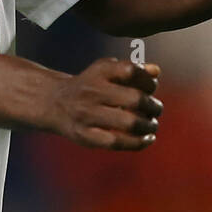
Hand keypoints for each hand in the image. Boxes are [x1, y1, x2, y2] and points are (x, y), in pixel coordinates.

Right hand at [47, 58, 161, 150]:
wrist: (54, 103)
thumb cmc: (90, 85)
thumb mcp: (107, 71)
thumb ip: (133, 69)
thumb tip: (156, 71)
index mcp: (99, 72)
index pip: (130, 71)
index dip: (148, 80)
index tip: (151, 87)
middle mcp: (92, 91)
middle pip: (134, 99)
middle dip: (153, 106)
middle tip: (156, 109)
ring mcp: (87, 115)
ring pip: (129, 123)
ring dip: (148, 126)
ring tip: (152, 125)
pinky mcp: (85, 135)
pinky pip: (117, 142)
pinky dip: (138, 142)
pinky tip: (147, 139)